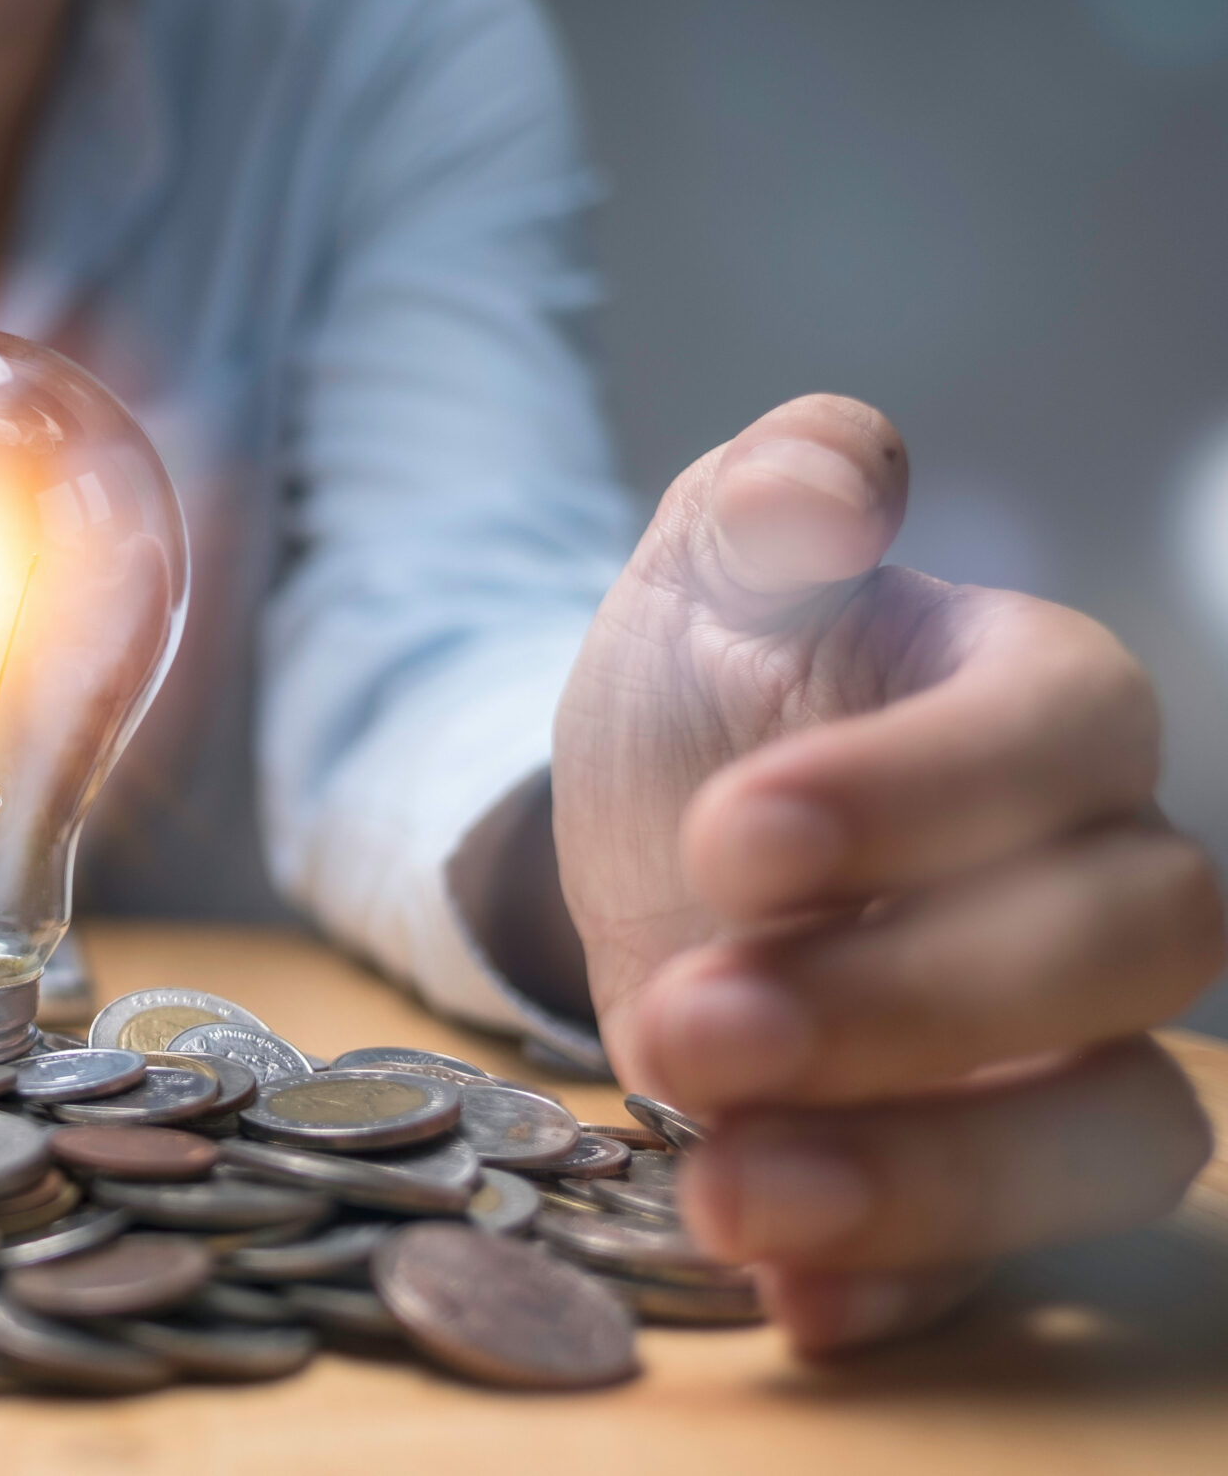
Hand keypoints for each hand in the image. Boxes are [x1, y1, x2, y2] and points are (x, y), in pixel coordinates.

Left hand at [553, 395, 1220, 1352]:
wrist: (652, 828)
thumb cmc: (715, 676)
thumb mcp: (708, 568)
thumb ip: (767, 502)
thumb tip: (827, 472)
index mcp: (1043, 705)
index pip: (1064, 740)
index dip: (919, 797)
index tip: (726, 839)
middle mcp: (1094, 880)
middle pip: (1116, 955)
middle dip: (906, 1003)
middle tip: (689, 1022)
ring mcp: (1058, 1048)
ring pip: (1115, 1135)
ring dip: (926, 1177)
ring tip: (723, 1185)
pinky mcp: (981, 1175)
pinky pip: (1002, 1262)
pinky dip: (905, 1288)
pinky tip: (787, 1298)